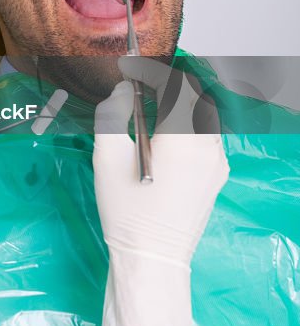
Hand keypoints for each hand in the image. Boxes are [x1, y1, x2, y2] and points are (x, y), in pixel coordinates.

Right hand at [93, 60, 228, 325]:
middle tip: (139, 83)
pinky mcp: (218, 175)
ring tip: (153, 106)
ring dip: (182, 102)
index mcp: (182, 139)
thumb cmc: (125, 210)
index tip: (128, 68)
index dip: (149, 71)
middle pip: (195, 96)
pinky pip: (208, 135)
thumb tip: (122, 91)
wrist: (152, 257)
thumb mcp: (107, 157)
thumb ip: (113, 114)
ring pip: (205, 114)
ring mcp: (218, 161)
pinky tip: (167, 134)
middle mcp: (208, 146)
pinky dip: (190, 123)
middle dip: (168, 83)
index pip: (173, 86)